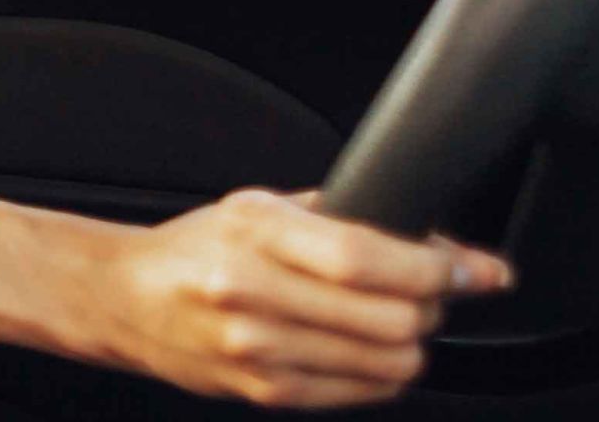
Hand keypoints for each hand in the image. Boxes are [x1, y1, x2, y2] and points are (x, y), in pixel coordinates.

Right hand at [88, 187, 512, 407]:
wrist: (122, 298)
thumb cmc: (194, 249)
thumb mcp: (256, 208)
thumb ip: (337, 219)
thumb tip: (431, 242)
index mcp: (253, 231)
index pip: (368, 258)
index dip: (438, 267)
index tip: (476, 270)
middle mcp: (250, 291)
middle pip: (391, 316)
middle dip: (431, 306)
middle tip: (428, 293)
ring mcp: (256, 348)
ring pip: (389, 361)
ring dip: (411, 343)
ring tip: (394, 322)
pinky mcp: (264, 389)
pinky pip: (362, 390)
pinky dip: (382, 371)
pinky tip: (365, 349)